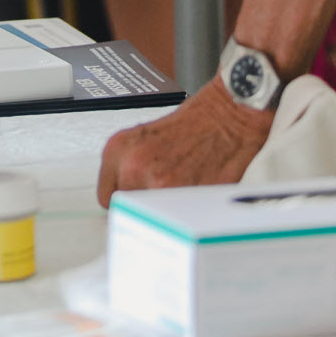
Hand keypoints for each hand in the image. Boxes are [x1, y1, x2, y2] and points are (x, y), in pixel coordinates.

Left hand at [97, 78, 273, 207]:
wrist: (228, 116)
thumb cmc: (194, 124)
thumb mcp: (146, 140)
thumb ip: (131, 169)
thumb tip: (123, 200)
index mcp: (118, 149)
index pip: (107, 197)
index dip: (126, 203)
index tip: (135, 204)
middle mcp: (133, 166)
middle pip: (128, 211)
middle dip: (146, 207)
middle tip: (164, 194)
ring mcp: (158, 183)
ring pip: (152, 217)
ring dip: (166, 212)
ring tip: (182, 191)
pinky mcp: (184, 197)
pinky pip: (177, 220)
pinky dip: (185, 215)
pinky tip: (195, 195)